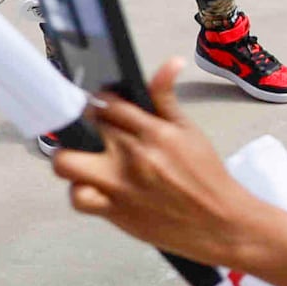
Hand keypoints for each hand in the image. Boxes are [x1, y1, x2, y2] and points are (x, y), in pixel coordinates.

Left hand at [51, 58, 264, 265]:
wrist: (220, 222)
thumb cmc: (207, 177)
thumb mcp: (190, 131)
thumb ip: (167, 98)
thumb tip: (170, 63)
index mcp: (152, 131)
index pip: (107, 103)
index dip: (99, 102)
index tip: (101, 108)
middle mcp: (132, 156)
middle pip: (84, 127)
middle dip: (85, 127)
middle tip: (93, 134)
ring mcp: (119, 185)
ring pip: (66, 163)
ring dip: (70, 158)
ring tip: (84, 159)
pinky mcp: (114, 211)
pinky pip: (78, 198)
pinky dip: (80, 193)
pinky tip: (92, 188)